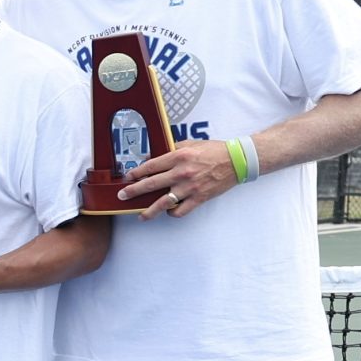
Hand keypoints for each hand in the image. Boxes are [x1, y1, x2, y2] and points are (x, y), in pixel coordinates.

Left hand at [117, 139, 236, 218]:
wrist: (237, 160)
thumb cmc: (214, 151)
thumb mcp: (190, 144)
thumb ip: (171, 149)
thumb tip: (153, 157)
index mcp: (178, 157)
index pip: (150, 166)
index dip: (136, 173)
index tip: (127, 178)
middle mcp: (181, 173)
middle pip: (151, 184)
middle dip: (133, 191)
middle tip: (122, 196)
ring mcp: (190, 187)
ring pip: (164, 202)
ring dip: (149, 211)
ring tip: (141, 216)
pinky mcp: (200, 197)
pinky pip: (181, 210)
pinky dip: (173, 213)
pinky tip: (168, 212)